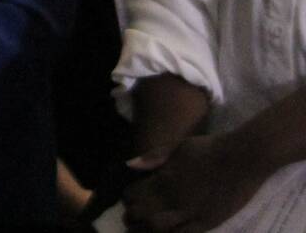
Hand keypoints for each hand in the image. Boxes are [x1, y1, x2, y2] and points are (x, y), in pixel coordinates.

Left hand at [126, 132, 268, 232]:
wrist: (243, 158)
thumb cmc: (210, 148)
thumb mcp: (177, 146)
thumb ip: (153, 157)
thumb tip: (130, 165)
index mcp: (163, 178)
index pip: (132, 194)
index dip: (128, 199)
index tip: (129, 200)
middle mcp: (172, 197)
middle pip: (140, 215)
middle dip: (132, 218)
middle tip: (132, 219)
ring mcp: (191, 212)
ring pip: (157, 228)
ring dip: (147, 230)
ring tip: (146, 229)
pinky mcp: (208, 222)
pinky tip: (169, 232)